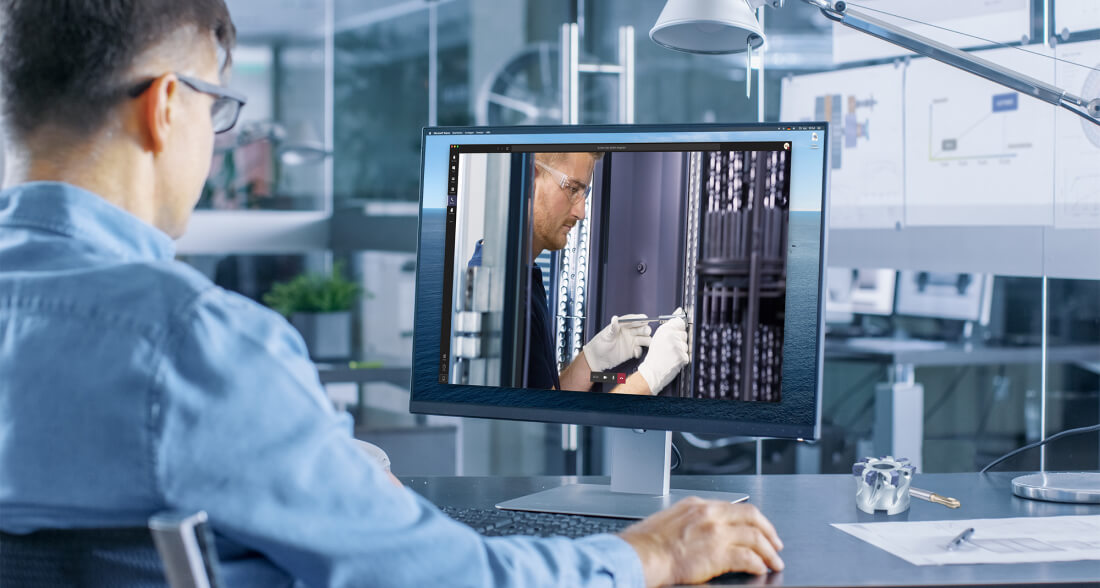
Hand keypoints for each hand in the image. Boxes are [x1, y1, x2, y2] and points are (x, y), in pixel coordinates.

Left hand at [582, 314, 651, 371]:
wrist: (597, 359)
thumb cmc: (599, 344)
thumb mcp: (606, 335)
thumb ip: (613, 328)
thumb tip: (615, 318)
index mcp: (622, 326)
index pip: (633, 320)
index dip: (640, 319)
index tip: (645, 318)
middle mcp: (629, 333)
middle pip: (642, 329)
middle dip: (646, 329)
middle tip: (646, 331)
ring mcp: (631, 342)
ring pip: (644, 339)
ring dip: (647, 340)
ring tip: (645, 342)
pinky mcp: (632, 351)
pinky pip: (640, 350)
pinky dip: (640, 351)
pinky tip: (635, 352)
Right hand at [619, 498, 783, 586]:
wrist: (640, 556)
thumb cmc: (647, 544)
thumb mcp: (670, 520)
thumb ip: (691, 521)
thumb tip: (704, 530)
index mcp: (698, 505)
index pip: (735, 507)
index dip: (753, 520)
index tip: (760, 529)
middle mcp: (710, 515)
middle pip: (752, 517)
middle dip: (769, 531)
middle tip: (776, 544)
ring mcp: (716, 533)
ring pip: (755, 537)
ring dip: (768, 551)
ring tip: (774, 561)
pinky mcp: (718, 554)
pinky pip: (748, 558)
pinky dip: (758, 564)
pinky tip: (760, 569)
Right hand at [637, 310, 689, 394]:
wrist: (652, 372)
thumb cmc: (654, 356)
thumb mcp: (658, 336)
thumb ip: (670, 325)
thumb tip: (679, 311)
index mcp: (665, 330)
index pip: (680, 322)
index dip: (678, 328)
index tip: (676, 332)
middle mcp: (672, 337)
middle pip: (684, 334)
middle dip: (679, 340)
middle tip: (670, 347)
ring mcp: (678, 347)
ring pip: (686, 345)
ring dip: (681, 350)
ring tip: (671, 354)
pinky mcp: (683, 357)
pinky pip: (687, 354)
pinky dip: (682, 358)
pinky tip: (674, 359)